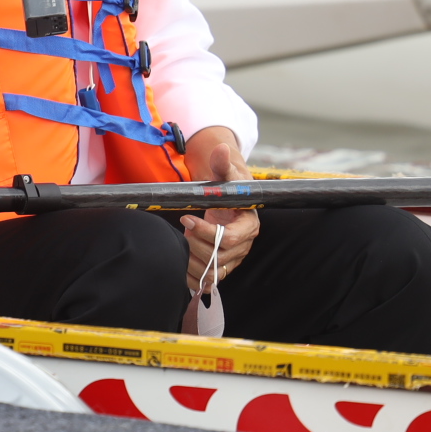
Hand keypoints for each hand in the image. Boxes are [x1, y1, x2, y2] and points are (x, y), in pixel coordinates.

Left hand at [180, 125, 258, 295]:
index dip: (206, 232)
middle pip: (219, 257)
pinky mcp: (222, 269)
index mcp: (249, 225)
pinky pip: (208, 282)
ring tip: (182, 242)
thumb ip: (223, 164)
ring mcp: (233, 260)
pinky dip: (193, 277)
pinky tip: (182, 261)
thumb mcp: (225, 176)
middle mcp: (244, 246)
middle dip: (196, 244)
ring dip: (192, 261)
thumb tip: (221, 149)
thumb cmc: (227, 189)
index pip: (230, 238)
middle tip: (182, 230)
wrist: (228, 202)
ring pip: (213, 273)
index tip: (186, 218)